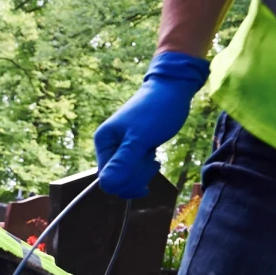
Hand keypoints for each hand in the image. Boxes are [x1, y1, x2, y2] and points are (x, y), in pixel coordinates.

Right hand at [93, 52, 209, 198]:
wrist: (172, 89)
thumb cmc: (157, 111)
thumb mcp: (140, 138)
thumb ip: (123, 162)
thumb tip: (108, 185)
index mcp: (103, 142)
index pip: (106, 177)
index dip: (126, 181)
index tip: (147, 170)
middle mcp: (107, 146)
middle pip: (115, 179)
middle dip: (136, 177)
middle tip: (153, 163)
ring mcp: (119, 148)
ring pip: (125, 176)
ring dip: (142, 173)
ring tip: (154, 159)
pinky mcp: (131, 149)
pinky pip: (133, 169)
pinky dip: (144, 169)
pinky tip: (154, 159)